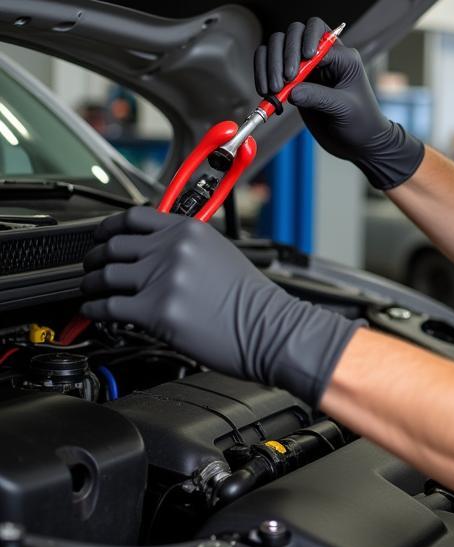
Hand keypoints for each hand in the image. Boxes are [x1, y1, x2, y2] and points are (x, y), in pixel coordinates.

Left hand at [80, 207, 361, 406]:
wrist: (269, 329)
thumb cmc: (252, 300)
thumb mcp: (221, 254)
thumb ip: (186, 247)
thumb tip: (152, 252)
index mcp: (190, 230)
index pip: (134, 217)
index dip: (110, 227)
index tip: (102, 235)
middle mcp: (174, 249)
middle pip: (113, 245)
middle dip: (95, 257)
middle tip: (92, 266)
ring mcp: (164, 279)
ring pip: (105, 275)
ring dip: (91, 283)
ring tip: (91, 290)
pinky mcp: (156, 311)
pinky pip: (107, 306)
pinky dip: (94, 309)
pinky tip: (95, 312)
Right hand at [254, 17, 424, 189]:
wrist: (357, 143)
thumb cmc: (361, 123)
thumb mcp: (344, 108)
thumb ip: (319, 97)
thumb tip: (291, 92)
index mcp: (343, 56)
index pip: (317, 32)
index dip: (301, 46)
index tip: (295, 72)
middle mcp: (323, 56)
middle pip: (294, 32)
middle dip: (284, 53)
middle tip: (284, 81)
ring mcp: (306, 67)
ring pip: (277, 45)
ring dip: (270, 63)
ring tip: (273, 90)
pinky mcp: (292, 81)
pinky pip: (270, 64)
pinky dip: (262, 73)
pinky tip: (265, 92)